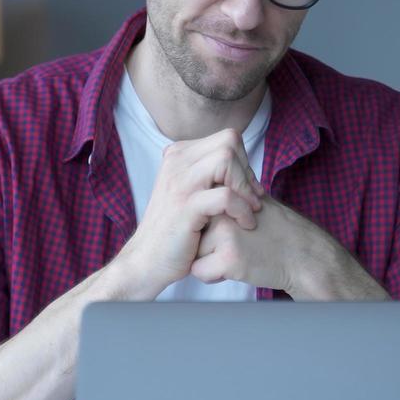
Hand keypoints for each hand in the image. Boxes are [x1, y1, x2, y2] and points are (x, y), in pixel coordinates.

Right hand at [115, 128, 265, 296]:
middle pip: (229, 142)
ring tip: (251, 210)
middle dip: (247, 171)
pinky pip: (226, 195)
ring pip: (226, 160)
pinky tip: (246, 224)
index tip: (248, 189)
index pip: (226, 139)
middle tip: (252, 199)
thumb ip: (210, 175)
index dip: (244, 162)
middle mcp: (176, 162)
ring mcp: (179, 182)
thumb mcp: (191, 192)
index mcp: (178, 155)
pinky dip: (243, 209)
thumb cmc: (176, 231)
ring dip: (246, 187)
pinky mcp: (185, 206)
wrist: (147, 261)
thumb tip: (244, 166)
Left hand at [190, 197, 388, 300]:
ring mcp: (224, 233)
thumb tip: (198, 197)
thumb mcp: (253, 202)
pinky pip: (199, 272)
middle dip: (206, 244)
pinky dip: (214, 276)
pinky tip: (237, 269)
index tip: (231, 232)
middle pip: (192, 233)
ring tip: (238, 256)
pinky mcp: (228, 257)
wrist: (305, 255)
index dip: (208, 228)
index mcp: (225, 193)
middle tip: (237, 245)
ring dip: (209, 260)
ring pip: (192, 253)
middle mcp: (222, 209)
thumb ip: (226, 198)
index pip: (195, 214)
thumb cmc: (279, 232)